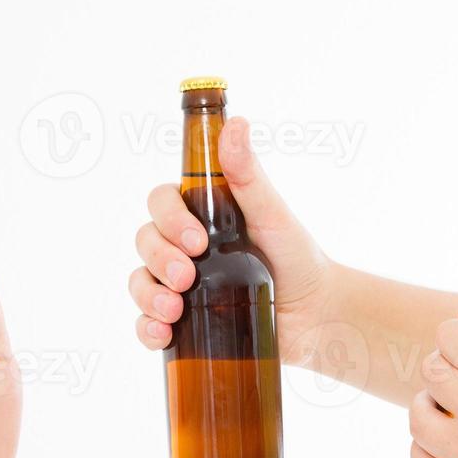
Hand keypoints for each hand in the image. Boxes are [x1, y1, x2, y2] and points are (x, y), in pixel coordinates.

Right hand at [128, 116, 332, 362]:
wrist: (316, 316)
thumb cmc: (297, 258)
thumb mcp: (273, 214)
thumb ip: (248, 175)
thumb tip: (234, 125)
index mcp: (202, 215)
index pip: (162, 203)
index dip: (169, 219)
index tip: (197, 240)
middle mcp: (184, 247)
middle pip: (146, 241)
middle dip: (159, 259)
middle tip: (188, 277)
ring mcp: (181, 286)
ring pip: (140, 281)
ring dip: (147, 295)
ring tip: (174, 310)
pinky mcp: (184, 324)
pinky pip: (147, 323)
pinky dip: (147, 327)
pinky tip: (162, 332)